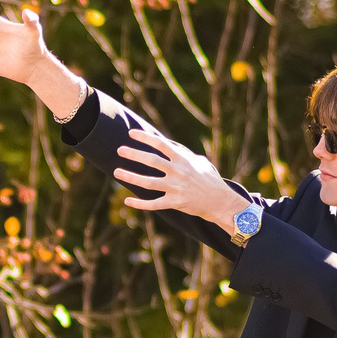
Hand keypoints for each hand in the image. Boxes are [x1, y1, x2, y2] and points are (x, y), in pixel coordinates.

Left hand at [115, 125, 241, 219]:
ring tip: (116, 172)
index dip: (145, 138)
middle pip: (151, 161)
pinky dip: (139, 204)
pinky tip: (127, 201)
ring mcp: (175, 188)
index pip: (161, 144)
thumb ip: (186, 155)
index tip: (131, 133)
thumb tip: (174, 148)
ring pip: (147, 182)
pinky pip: (153, 204)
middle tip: (119, 150)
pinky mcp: (174, 203)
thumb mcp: (201, 162)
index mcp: (183, 160)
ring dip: (130, 176)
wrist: (220, 201)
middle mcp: (178, 172)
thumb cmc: (211, 180)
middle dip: (133, 154)